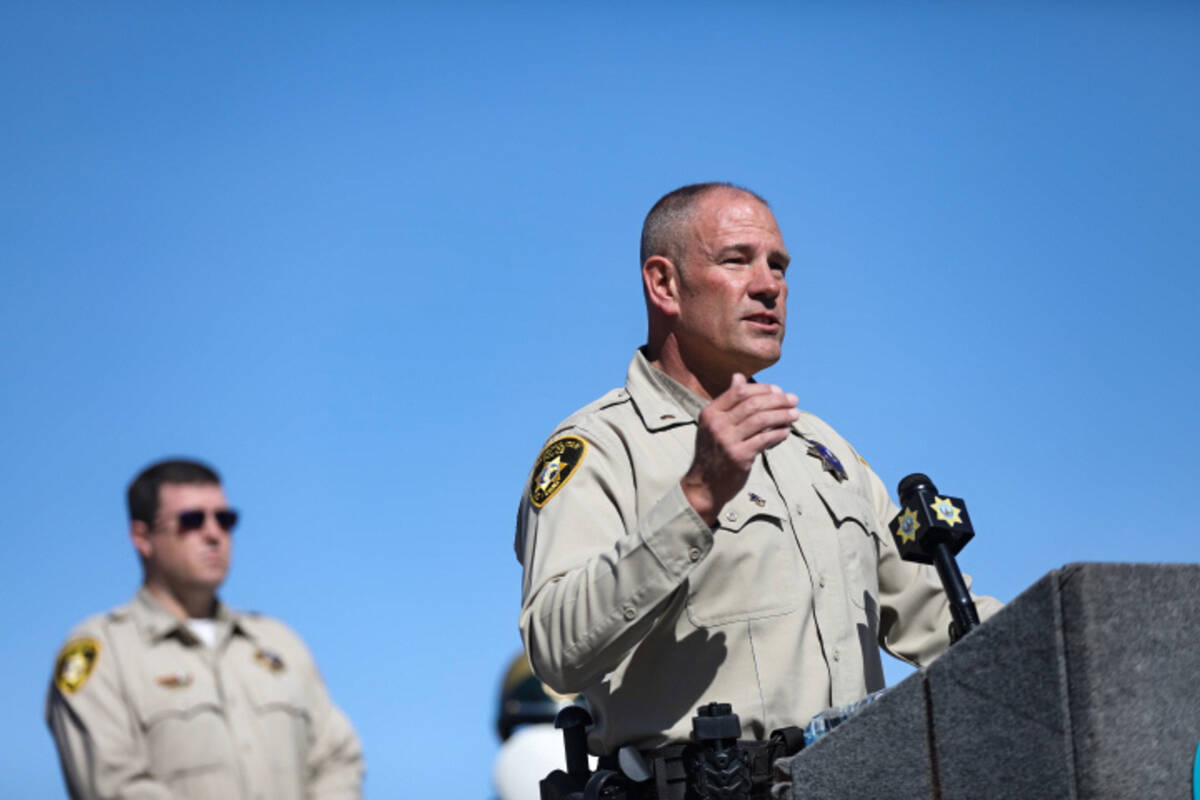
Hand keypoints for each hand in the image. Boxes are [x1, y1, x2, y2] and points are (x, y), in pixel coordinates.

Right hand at [681, 373, 798, 525]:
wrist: (704, 485)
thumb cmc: (713, 452)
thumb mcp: (714, 424)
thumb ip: (728, 403)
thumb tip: (738, 376)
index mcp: (710, 413)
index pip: (739, 392)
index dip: (762, 388)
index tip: (778, 390)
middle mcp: (717, 425)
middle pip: (753, 404)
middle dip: (778, 400)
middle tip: (793, 400)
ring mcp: (727, 441)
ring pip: (762, 420)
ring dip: (782, 415)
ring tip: (795, 415)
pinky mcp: (739, 457)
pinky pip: (765, 439)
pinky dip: (778, 434)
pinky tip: (785, 432)